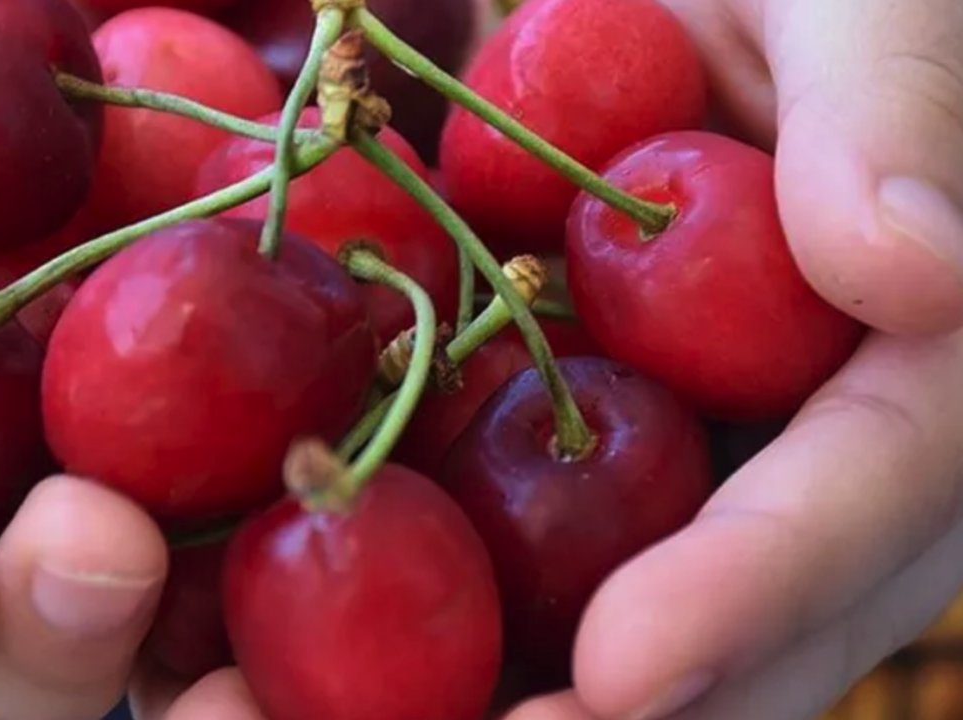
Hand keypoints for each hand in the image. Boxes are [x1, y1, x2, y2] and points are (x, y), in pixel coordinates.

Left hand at [125, 0, 962, 717]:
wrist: (640, 9)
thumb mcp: (855, 7)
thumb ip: (889, 109)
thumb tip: (918, 267)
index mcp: (906, 366)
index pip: (858, 502)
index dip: (749, 594)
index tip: (624, 669)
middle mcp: (780, 453)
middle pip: (723, 632)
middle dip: (590, 718)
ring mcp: (653, 462)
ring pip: (580, 614)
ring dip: (456, 697)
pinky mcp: (533, 436)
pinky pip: (470, 535)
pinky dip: (375, 591)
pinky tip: (252, 649)